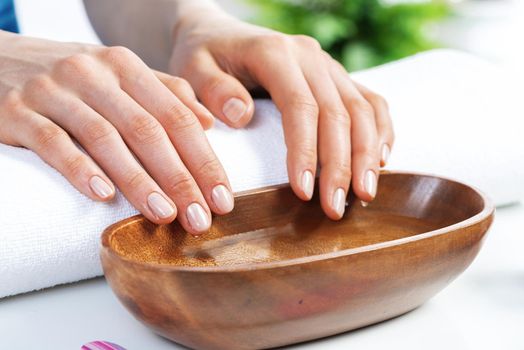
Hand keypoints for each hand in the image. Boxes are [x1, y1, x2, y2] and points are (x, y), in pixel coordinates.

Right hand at [0, 31, 233, 233]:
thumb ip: (166, 93)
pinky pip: (52, 142)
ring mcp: (54, 90)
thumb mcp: (121, 76)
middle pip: (148, 130)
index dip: (204, 159)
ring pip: (105, 138)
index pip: (177, 117)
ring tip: (163, 215)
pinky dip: (79, 169)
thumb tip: (209, 123)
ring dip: (138, 181)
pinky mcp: (17, 110)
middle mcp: (94, 74)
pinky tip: (102, 196)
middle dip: (180, 178)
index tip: (222, 197)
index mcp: (126, 67)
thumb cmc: (73, 79)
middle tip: (199, 218)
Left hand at [169, 12, 393, 218]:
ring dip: (367, 155)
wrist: (219, 34)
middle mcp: (309, 57)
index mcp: (274, 53)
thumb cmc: (203, 56)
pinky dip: (381, 131)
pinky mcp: (337, 77)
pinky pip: (370, 101)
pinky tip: (381, 161)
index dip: (306, 152)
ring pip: (362, 109)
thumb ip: (211, 89)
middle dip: (340, 165)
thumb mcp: (191, 68)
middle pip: (338, 113)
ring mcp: (327, 66)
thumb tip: (241, 116)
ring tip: (364, 195)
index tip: (303, 192)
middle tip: (335, 208)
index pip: (300, 107)